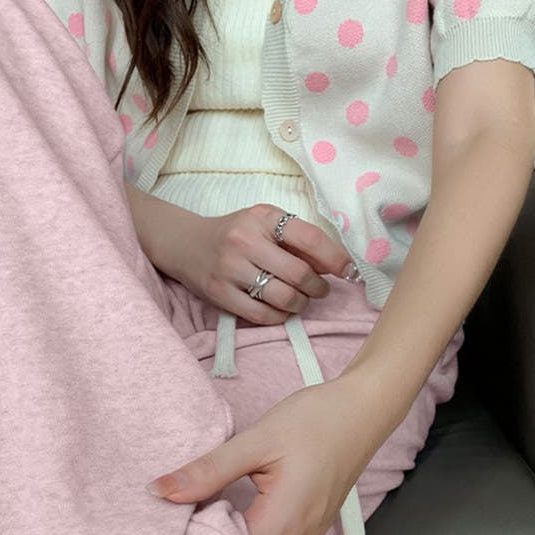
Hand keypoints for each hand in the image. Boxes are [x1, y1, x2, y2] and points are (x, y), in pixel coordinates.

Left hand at [144, 372, 388, 534]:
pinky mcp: (308, 533)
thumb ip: (207, 471)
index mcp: (282, 526)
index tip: (167, 525)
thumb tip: (159, 492)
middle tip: (175, 522)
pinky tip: (224, 516)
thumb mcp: (255, 441)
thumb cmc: (313, 421)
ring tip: (197, 518)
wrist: (361, 411)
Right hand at [169, 203, 361, 324]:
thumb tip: (335, 266)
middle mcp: (244, 242)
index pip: (309, 238)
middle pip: (299, 274)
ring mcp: (230, 269)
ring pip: (282, 297)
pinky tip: (281, 310)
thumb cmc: (234, 233)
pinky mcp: (220, 294)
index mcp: (262, 218)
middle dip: (318, 287)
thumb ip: (297, 240)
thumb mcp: (264, 223)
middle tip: (320, 290)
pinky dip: (279, 316)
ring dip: (300, 304)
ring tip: (300, 300)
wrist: (186, 244)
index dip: (335, 258)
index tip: (349, 271)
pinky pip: (261, 314)